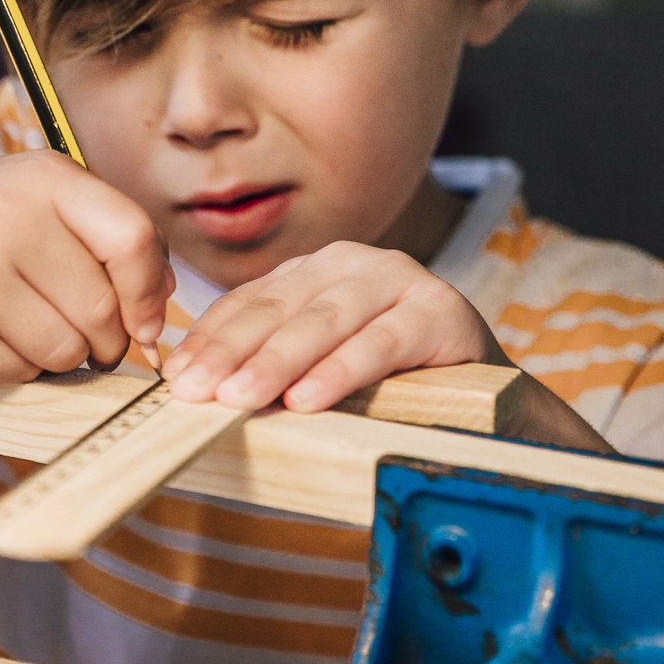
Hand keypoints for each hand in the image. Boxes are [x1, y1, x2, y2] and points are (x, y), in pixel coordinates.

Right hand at [0, 151, 172, 382]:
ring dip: (62, 355)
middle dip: (107, 337)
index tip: (145, 323)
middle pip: (101, 311)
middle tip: (84, 333)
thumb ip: (114, 235)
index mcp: (42, 178)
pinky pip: (17, 374)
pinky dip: (17, 367)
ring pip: (64, 352)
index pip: (132, 240)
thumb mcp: (46, 197)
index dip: (151, 293)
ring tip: (28, 324)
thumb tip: (161, 303)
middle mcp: (0, 220)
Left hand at [162, 241, 503, 412]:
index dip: (209, 339)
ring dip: (277, 363)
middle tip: (194, 391)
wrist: (490, 400)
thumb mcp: (322, 369)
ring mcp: (399, 280)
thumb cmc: (393, 385)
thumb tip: (195, 386)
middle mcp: (352, 263)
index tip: (172, 378)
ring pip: (325, 322)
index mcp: (315, 272)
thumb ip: (272, 366)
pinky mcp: (439, 311)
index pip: (249, 302)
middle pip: (279, 309)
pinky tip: (308, 399)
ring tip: (239, 398)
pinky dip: (341, 371)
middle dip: (230, 352)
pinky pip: (380, 343)